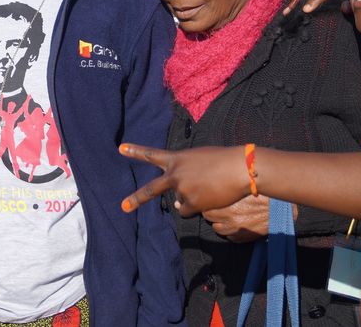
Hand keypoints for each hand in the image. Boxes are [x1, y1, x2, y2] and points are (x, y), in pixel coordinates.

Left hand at [119, 144, 248, 215]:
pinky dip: (199, 208)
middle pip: (151, 190)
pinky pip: (190, 211)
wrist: (239, 168)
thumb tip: (176, 205)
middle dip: (136, 199)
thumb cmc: (224, 160)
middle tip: (123, 207)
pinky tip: (210, 197)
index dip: (136, 151)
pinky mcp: (191, 203)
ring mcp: (181, 190)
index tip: (120, 148)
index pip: (152, 154)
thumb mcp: (199, 159)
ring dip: (194, 199)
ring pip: (182, 203)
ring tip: (209, 187)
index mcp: (177, 158)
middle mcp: (174, 174)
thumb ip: (184, 176)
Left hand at [202, 195, 296, 242]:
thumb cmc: (263, 196)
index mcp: (227, 203)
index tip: (214, 201)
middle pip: (209, 218)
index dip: (210, 204)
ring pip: (217, 229)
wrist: (281, 210)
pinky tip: (238, 225)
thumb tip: (214, 187)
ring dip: (220, 224)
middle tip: (220, 209)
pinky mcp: (242, 238)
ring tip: (229, 218)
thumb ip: (229, 191)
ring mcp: (235, 229)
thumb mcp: (244, 188)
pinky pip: (230, 238)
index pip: (206, 206)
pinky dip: (231, 233)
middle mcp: (229, 217)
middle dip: (213, 213)